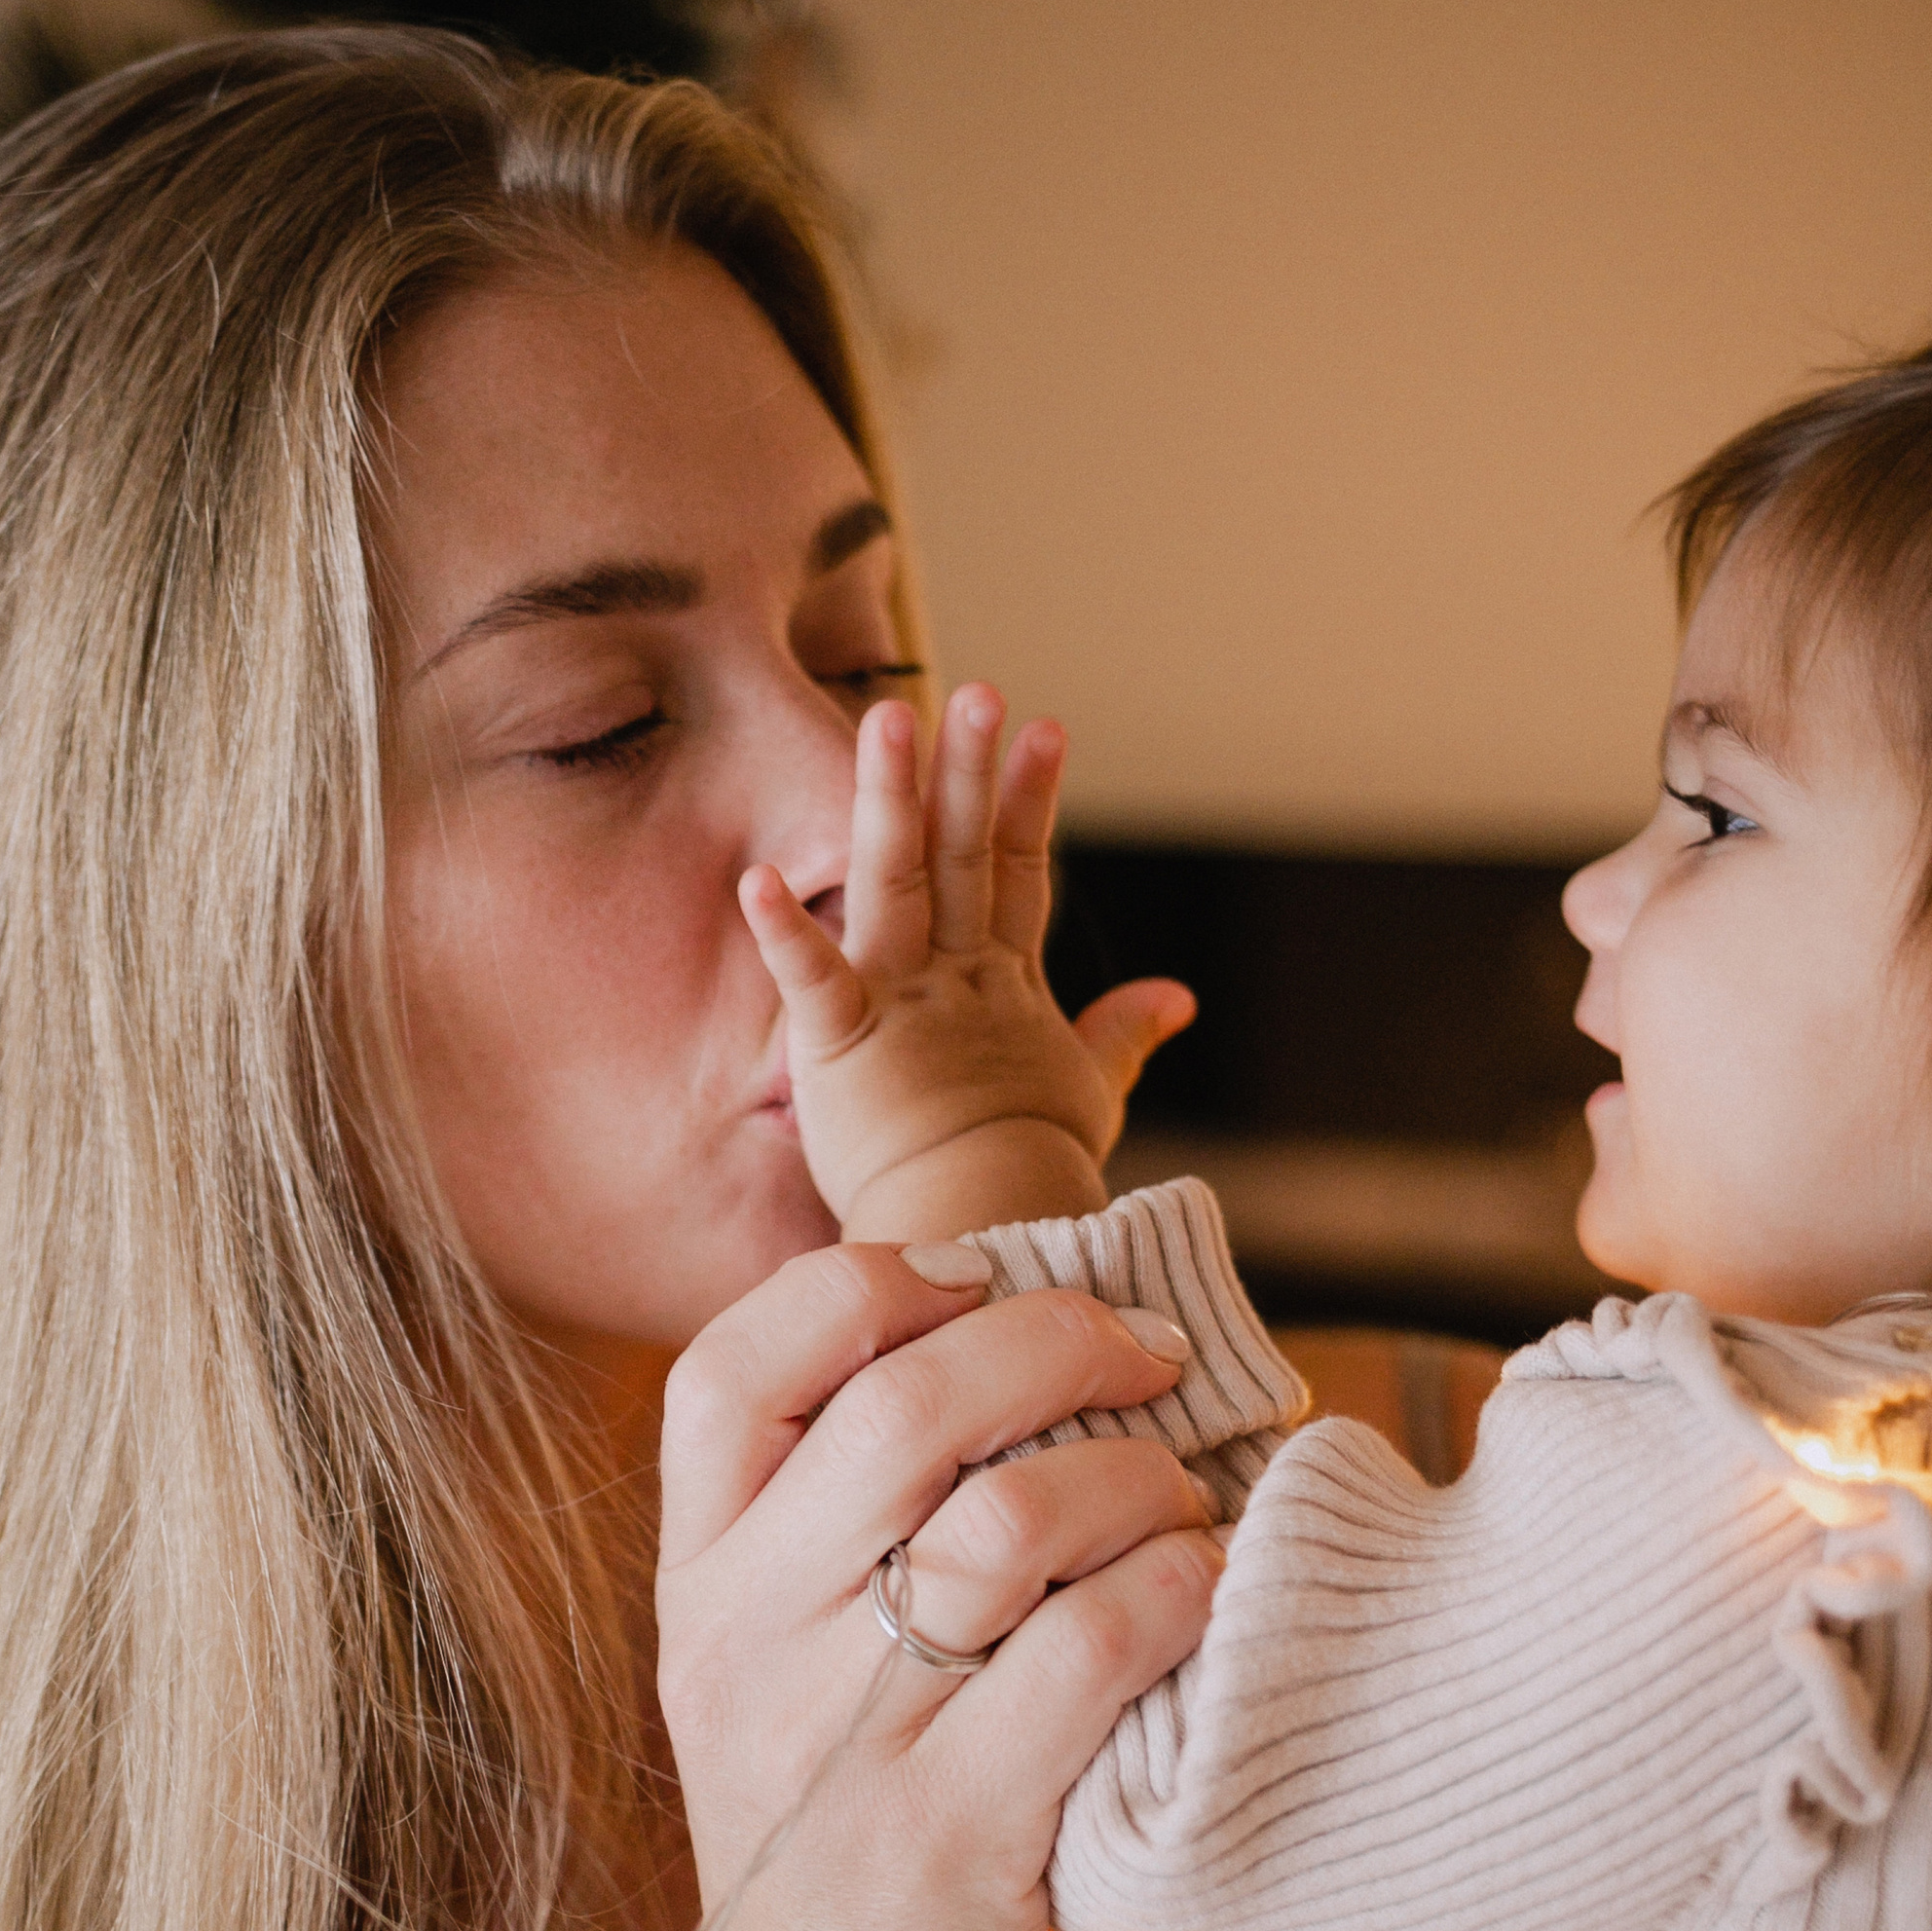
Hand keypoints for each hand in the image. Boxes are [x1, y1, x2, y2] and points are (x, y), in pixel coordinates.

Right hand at [656, 1242, 1223, 1930]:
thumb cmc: (838, 1858)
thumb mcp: (774, 1687)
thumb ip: (837, 1540)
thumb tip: (1020, 1346)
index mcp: (694, 1592)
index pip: (730, 1367)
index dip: (864, 1286)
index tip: (977, 1276)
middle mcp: (742, 1650)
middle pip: (902, 1406)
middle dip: (1058, 1342)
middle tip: (1149, 1354)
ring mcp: (838, 1745)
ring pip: (1010, 1518)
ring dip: (1133, 1477)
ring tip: (1181, 1497)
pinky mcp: (946, 1838)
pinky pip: (1090, 1652)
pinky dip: (1175, 1593)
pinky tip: (1202, 1593)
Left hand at [739, 683, 1194, 1241]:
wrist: (991, 1239)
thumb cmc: (1028, 1174)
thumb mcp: (1089, 1093)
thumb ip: (1123, 1036)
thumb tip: (1177, 996)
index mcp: (1004, 985)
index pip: (1019, 873)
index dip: (1028, 800)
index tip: (1044, 727)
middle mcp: (953, 979)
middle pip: (960, 856)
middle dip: (969, 772)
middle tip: (977, 692)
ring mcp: (899, 1005)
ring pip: (894, 884)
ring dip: (889, 801)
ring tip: (886, 720)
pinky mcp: (843, 1047)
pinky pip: (811, 980)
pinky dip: (784, 933)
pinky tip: (754, 881)